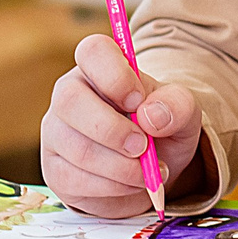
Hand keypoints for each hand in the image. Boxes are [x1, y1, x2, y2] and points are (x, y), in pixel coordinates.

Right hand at [40, 34, 205, 216]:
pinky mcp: (54, 169)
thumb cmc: (162, 128)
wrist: (152, 169)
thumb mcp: (183, 113)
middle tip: (144, 146)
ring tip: (149, 171)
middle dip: (113, 130)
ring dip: (121, 167)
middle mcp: (69, 94)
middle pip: (70, 101)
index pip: (92, 51)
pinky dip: (113, 187)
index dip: (115, 75)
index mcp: (100, 67)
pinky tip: (132, 183)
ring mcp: (56, 132)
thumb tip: (150, 116)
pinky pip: (75, 180)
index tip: (139, 100)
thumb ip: (177, 105)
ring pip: (78, 148)